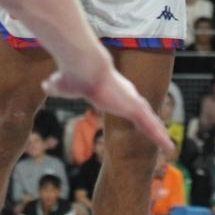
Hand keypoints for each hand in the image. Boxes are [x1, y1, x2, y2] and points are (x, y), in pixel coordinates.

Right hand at [43, 59, 171, 153]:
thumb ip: (56, 86)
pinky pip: (150, 125)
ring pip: (149, 121)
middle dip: (152, 125)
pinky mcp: (133, 106)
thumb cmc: (72, 73)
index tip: (140, 120)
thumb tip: (45, 84)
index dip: (135, 113)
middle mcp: (125, 94)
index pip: (127, 105)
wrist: (82, 66)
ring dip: (159, 134)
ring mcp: (131, 100)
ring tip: (169, 148)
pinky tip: (167, 147)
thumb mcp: (61, 84)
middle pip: (142, 113)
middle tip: (160, 136)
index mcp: (112, 91)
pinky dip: (159, 136)